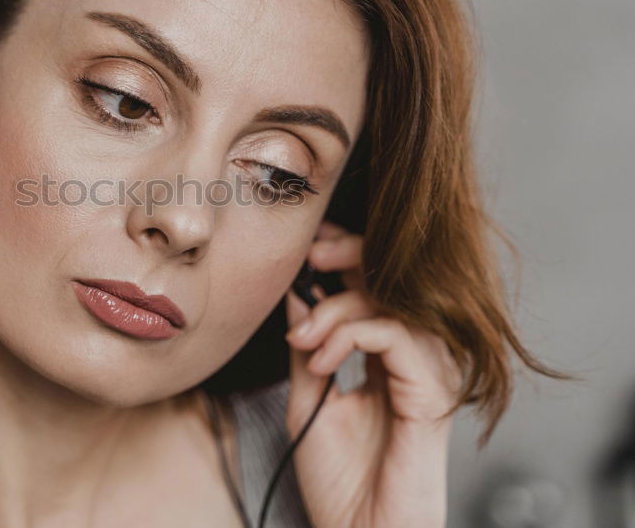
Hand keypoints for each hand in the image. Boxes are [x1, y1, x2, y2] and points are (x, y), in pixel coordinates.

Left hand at [283, 220, 461, 527]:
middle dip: (349, 255)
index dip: (346, 254)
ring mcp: (428, 373)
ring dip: (339, 308)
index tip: (306, 246)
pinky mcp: (430, 393)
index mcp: (390, 356)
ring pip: (393, 301)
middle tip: (309, 259)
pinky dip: (351, 335)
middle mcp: (417, 358)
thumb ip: (307, 347)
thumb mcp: (308, 398)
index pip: (379, 285)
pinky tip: (322, 360)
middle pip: (397, 279)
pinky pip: (396, 334)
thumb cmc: (337, 479)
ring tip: (304, 339)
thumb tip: (296, 294)